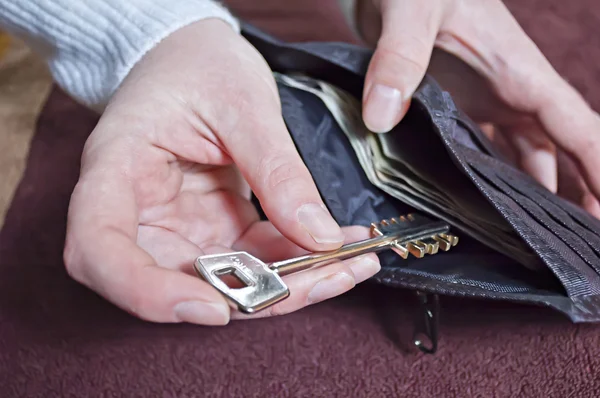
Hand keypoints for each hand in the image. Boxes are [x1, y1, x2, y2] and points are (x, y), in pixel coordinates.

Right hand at [63, 19, 379, 324]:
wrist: (196, 56)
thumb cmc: (199, 65)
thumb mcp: (243, 106)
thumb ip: (278, 173)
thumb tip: (320, 237)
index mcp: (114, 170)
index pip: (99, 249)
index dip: (148, 294)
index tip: (215, 308)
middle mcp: (137, 211)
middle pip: (175, 282)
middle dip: (256, 296)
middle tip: (330, 276)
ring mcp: (176, 226)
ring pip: (224, 283)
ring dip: (290, 285)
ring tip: (353, 262)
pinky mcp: (210, 229)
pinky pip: (251, 262)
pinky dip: (295, 261)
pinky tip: (339, 248)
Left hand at [356, 0, 599, 217]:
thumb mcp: (411, 9)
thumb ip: (400, 58)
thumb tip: (382, 116)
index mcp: (519, 73)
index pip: (576, 128)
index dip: (599, 171)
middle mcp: (509, 92)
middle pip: (556, 154)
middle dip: (570, 197)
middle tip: (574, 247)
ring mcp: (483, 101)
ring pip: (519, 158)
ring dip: (527, 195)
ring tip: (529, 241)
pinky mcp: (454, 105)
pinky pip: (478, 151)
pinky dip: (482, 180)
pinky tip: (475, 207)